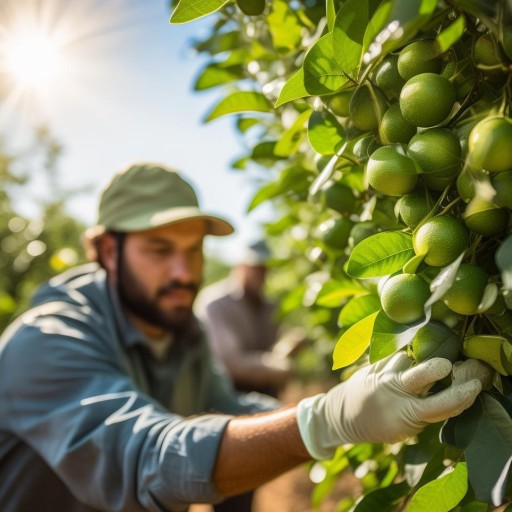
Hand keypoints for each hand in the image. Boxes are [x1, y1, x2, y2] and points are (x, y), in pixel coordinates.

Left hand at [297, 352, 485, 459]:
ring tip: (415, 368)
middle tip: (447, 365)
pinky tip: (403, 362)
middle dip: (435, 368)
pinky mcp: (372, 365)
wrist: (343, 415)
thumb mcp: (405, 427)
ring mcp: (382, 376)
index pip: (441, 405)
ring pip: (405, 359)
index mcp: (407, 415)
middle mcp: (394, 392)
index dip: (461, 395)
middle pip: (419, 375)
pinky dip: (401, 357)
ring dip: (414, 361)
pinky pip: (392, 354)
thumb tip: (452, 390)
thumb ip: (425, 411)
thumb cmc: (381, 424)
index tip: (475, 385)